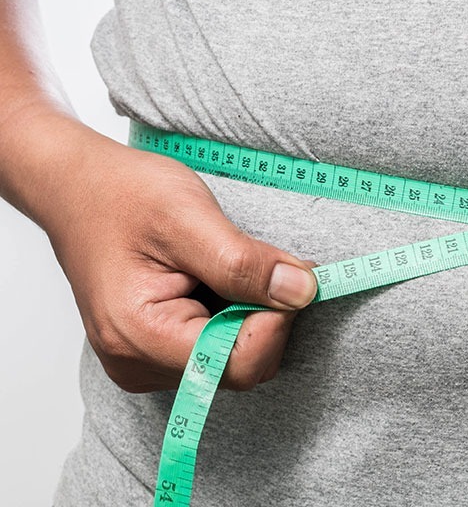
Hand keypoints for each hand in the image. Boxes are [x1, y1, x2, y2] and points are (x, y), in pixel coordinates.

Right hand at [22, 115, 318, 392]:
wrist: (78, 187)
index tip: (286, 272)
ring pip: (234, 359)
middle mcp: (137, 363)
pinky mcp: (155, 351)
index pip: (239, 362)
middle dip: (264, 315)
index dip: (276, 319)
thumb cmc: (122, 195)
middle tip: (256, 262)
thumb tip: (302, 291)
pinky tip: (211, 280)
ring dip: (248, 313)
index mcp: (139, 336)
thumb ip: (245, 262)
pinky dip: (232, 314)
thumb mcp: (190, 216)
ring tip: (220, 266)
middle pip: (240, 367)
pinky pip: (217, 348)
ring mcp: (144, 362)